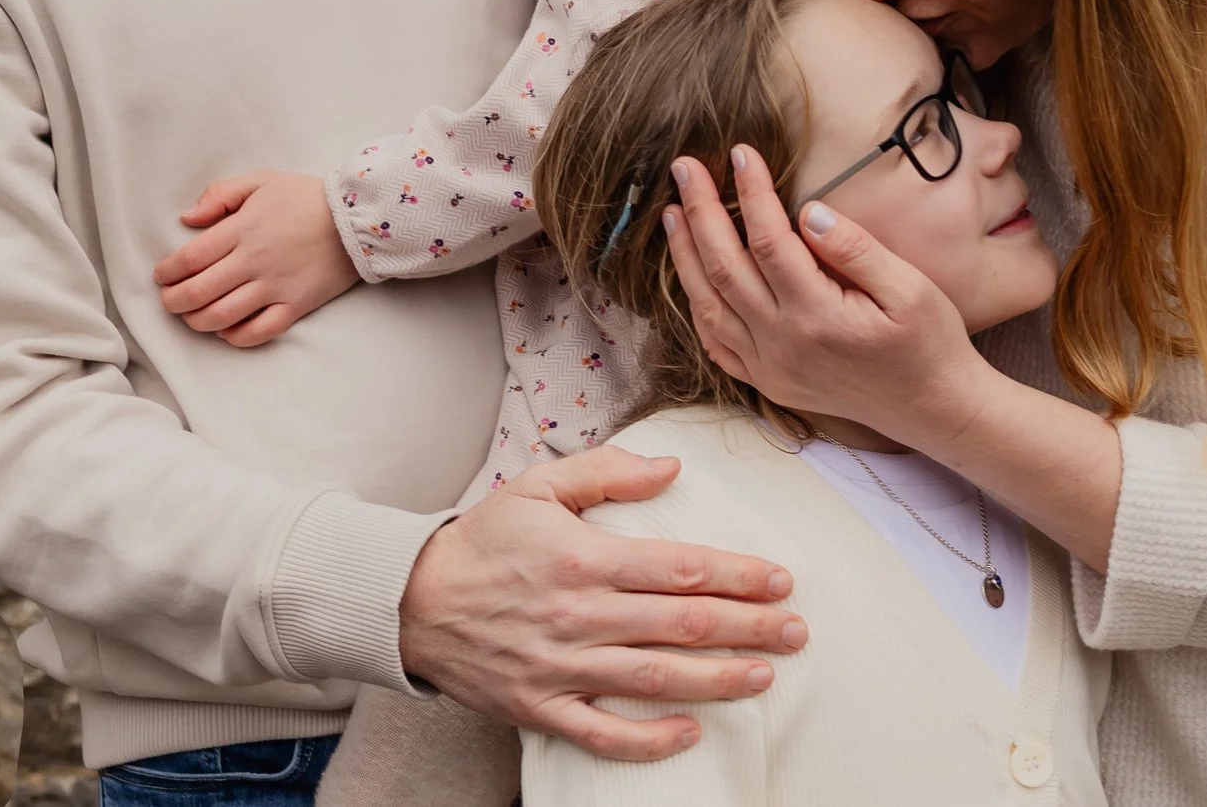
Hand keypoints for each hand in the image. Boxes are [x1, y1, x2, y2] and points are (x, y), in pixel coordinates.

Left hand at [152, 171, 358, 346]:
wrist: (356, 217)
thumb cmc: (305, 196)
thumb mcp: (261, 180)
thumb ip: (220, 195)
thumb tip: (187, 219)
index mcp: (242, 230)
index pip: (190, 258)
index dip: (168, 272)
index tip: (162, 276)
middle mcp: (253, 261)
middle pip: (198, 292)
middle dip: (173, 302)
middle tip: (169, 301)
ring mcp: (275, 287)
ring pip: (222, 317)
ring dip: (197, 321)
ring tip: (192, 316)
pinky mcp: (296, 305)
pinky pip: (260, 331)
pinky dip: (236, 337)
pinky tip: (227, 331)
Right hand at [399, 445, 806, 760]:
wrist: (410, 600)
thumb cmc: (484, 540)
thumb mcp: (539, 485)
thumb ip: (609, 471)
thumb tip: (674, 466)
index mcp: (586, 557)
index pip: (682, 568)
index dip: (739, 575)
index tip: (781, 580)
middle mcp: (580, 614)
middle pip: (683, 624)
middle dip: (748, 628)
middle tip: (796, 631)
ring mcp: (562, 666)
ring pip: (656, 678)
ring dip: (717, 678)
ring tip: (764, 675)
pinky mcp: (541, 706)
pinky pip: (604, 733)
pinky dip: (650, 739)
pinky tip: (692, 732)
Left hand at [664, 147, 988, 450]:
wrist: (932, 408)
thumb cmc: (928, 343)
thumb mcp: (909, 288)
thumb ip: (855, 249)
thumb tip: (808, 212)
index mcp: (818, 315)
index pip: (769, 240)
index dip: (751, 192)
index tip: (741, 153)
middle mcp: (782, 344)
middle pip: (725, 267)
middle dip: (701, 211)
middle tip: (684, 167)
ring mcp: (769, 367)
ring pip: (708, 304)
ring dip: (686, 255)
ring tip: (673, 213)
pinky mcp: (768, 382)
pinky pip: (716, 342)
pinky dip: (696, 306)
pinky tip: (690, 277)